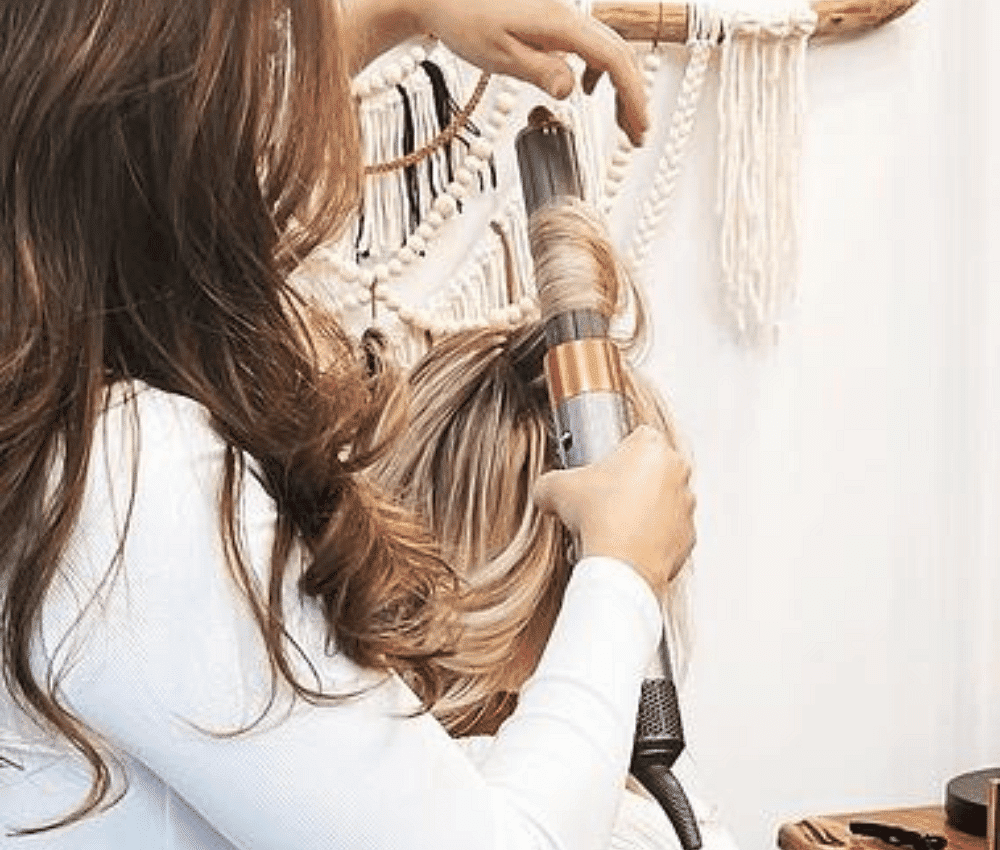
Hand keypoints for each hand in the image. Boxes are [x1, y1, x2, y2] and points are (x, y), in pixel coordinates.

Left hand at [411, 0, 648, 144]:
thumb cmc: (465, 20)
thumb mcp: (499, 54)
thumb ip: (540, 71)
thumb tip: (572, 91)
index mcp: (562, 24)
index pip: (614, 60)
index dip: (632, 96)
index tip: (639, 128)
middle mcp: (570, 16)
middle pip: (619, 55)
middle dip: (633, 96)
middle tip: (637, 136)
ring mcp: (563, 17)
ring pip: (608, 49)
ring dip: (620, 85)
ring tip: (621, 120)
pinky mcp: (553, 22)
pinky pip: (589, 44)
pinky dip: (598, 69)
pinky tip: (586, 89)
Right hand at [533, 426, 695, 596]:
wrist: (621, 567)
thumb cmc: (600, 520)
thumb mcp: (555, 489)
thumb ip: (549, 483)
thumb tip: (545, 492)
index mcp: (652, 447)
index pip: (637, 437)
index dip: (616, 452)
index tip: (602, 468)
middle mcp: (677, 472)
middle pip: (652, 468)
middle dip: (630, 481)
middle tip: (604, 499)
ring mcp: (686, 506)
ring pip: (663, 500)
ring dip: (643, 509)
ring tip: (613, 525)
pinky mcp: (688, 537)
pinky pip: (668, 531)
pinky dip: (651, 536)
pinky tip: (627, 544)